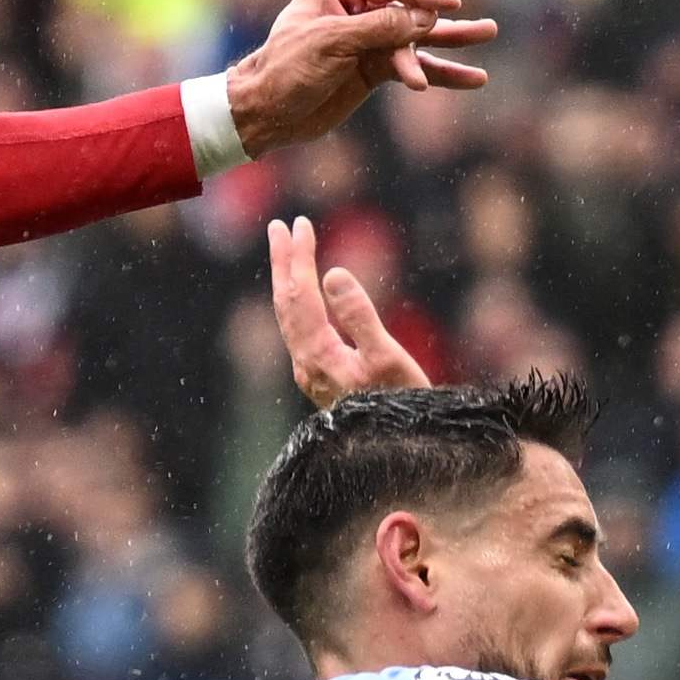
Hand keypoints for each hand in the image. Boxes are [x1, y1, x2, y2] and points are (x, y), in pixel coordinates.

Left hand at [223, 0, 494, 156]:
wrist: (267, 114)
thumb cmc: (285, 70)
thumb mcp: (330, 44)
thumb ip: (379, 29)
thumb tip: (425, 17)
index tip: (450, 3)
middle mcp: (355, 8)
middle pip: (409, 9)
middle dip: (445, 19)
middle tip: (485, 27)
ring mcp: (368, 38)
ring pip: (418, 37)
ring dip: (452, 42)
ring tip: (488, 34)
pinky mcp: (375, 67)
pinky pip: (415, 65)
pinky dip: (441, 73)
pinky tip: (472, 78)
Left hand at [268, 215, 431, 407]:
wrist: (396, 455)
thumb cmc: (400, 406)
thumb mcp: (387, 358)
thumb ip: (359, 316)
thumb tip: (332, 274)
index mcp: (318, 354)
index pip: (300, 295)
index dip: (299, 257)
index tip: (300, 223)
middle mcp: (305, 363)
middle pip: (285, 303)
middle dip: (283, 263)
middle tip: (279, 226)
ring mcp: (309, 373)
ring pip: (288, 317)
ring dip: (286, 281)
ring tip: (286, 252)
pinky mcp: (319, 379)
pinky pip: (297, 330)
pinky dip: (296, 303)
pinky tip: (302, 299)